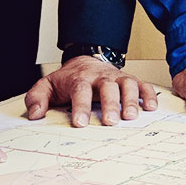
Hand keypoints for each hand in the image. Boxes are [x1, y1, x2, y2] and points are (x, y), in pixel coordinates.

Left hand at [24, 56, 158, 126]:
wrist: (85, 61)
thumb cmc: (67, 80)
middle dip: (110, 104)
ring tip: (130, 117)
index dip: (81, 106)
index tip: (80, 123)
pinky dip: (148, 95)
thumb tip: (34, 114)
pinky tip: (150, 107)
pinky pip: (143, 85)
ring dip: (131, 100)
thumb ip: (37, 98)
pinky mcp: (130, 80)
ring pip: (128, 84)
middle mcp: (101, 77)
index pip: (80, 90)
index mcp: (80, 78)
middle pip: (108, 87)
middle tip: (110, 121)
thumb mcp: (46, 86)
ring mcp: (117, 77)